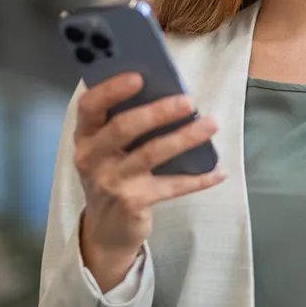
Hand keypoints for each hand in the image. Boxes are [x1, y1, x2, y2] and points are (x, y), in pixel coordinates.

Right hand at [73, 73, 225, 290]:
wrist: (106, 230)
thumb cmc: (113, 175)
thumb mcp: (107, 150)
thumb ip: (124, 123)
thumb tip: (166, 91)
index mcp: (85, 136)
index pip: (89, 106)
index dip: (111, 89)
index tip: (139, 76)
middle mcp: (92, 158)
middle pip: (123, 128)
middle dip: (157, 112)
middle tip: (188, 100)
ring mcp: (112, 182)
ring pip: (151, 153)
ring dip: (184, 137)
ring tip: (211, 124)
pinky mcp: (133, 203)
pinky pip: (171, 186)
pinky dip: (198, 179)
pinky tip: (219, 171)